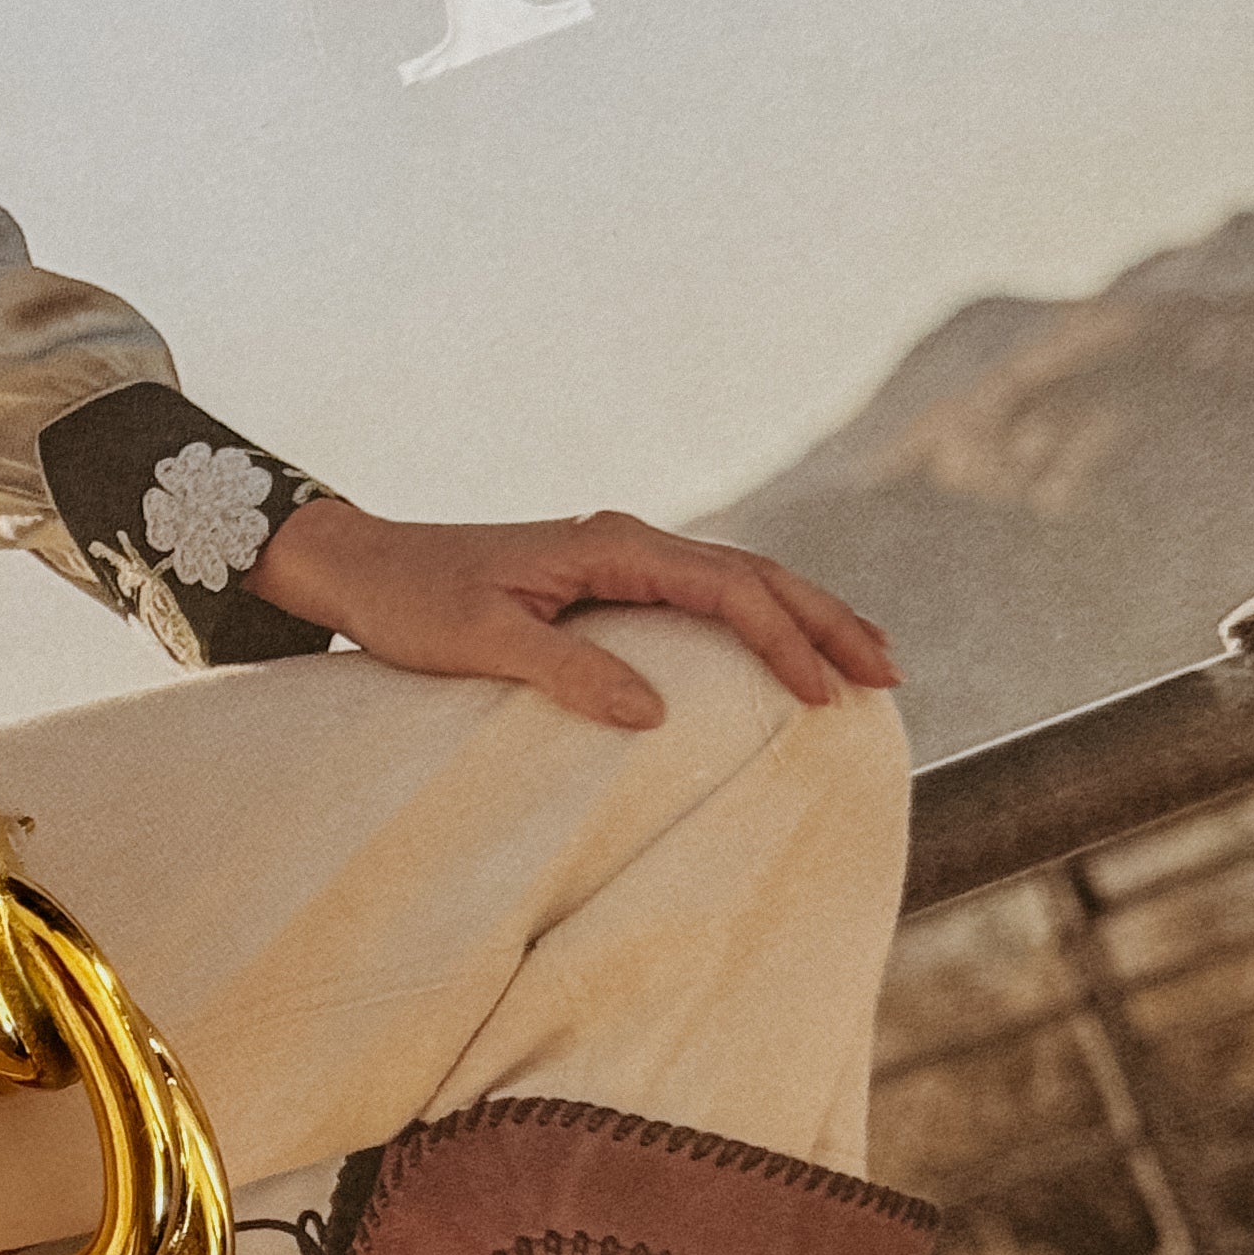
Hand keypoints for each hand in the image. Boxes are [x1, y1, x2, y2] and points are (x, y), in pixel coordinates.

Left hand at [245, 495, 896, 728]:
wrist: (364, 568)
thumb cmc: (412, 603)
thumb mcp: (480, 643)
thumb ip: (566, 672)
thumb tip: (654, 713)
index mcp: (611, 545)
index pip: (727, 589)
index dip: (784, 640)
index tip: (823, 693)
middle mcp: (628, 541)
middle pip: (756, 575)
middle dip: (826, 621)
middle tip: (889, 676)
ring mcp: (621, 559)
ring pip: (740, 581)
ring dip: (805, 619)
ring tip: (866, 665)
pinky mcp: (609, 583)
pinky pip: (705, 599)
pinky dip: (758, 623)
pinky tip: (785, 655)